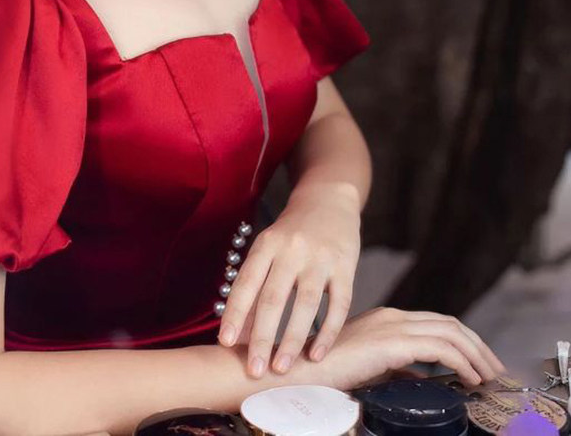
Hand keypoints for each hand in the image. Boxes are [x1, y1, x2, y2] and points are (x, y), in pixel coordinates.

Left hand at [218, 182, 361, 377]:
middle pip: (273, 298)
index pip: (246, 282)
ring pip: (304, 304)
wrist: (329, 200)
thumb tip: (237, 335)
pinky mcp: (346, 267)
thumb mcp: (269, 250)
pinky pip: (338, 305)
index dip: (234, 313)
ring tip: (282, 369)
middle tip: (253, 370)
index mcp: (267, 244)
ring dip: (292, 341)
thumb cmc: (292, 233)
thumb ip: (255, 288)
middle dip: (261, 337)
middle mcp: (292, 249)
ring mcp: (320, 258)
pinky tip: (317, 355)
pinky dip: (327, 333)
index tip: (224, 343)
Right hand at [309, 306, 508, 389]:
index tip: (481, 364)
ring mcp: (392, 326)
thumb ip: (396, 370)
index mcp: (387, 319)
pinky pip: (439, 348)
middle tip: (496, 370)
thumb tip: (422, 380)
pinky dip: (461, 362)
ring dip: (476, 355)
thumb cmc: (327, 372)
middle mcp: (393, 316)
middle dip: (478, 346)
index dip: (465, 342)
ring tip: (490, 376)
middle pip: (450, 324)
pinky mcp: (391, 342)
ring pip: (450, 333)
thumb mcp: (370, 368)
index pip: (437, 324)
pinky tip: (470, 378)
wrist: (299, 370)